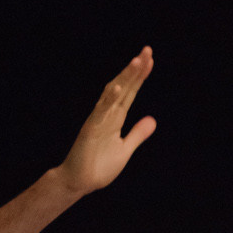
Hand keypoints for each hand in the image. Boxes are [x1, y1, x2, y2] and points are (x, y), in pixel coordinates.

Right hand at [56, 47, 156, 196]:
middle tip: (147, 50)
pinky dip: (109, 99)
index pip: (130, 92)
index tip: (150, 60)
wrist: (80, 182)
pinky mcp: (90, 130)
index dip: (140, 76)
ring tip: (137, 61)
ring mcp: (98, 120)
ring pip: (113, 94)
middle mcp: (107, 114)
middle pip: (124, 86)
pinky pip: (100, 112)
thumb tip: (153, 120)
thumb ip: (137, 134)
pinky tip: (118, 87)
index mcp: (116, 117)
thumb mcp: (125, 149)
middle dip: (135, 69)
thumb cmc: (99, 166)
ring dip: (125, 77)